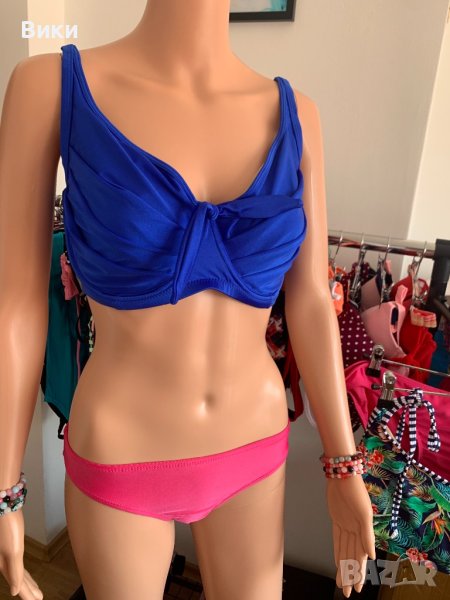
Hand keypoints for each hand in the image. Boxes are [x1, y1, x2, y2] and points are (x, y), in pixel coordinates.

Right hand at [0, 510, 43, 598]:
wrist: (3, 502)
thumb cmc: (7, 526)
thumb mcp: (13, 550)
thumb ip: (14, 572)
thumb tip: (14, 592)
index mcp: (2, 563)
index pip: (17, 583)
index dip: (27, 593)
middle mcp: (2, 559)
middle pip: (17, 578)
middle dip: (28, 589)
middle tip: (39, 598)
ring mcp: (5, 550)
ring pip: (17, 570)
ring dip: (26, 580)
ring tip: (36, 590)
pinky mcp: (8, 541)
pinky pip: (16, 561)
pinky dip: (20, 569)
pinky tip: (22, 572)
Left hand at [326, 475, 375, 597]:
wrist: (342, 473)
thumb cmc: (355, 490)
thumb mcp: (363, 513)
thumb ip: (367, 535)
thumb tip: (371, 556)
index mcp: (361, 531)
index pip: (358, 558)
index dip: (357, 573)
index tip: (356, 588)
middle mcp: (354, 530)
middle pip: (351, 558)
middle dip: (350, 575)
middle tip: (348, 592)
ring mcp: (345, 525)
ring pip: (344, 551)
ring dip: (343, 567)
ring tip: (341, 583)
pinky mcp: (337, 519)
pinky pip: (337, 540)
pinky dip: (338, 552)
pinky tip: (338, 563)